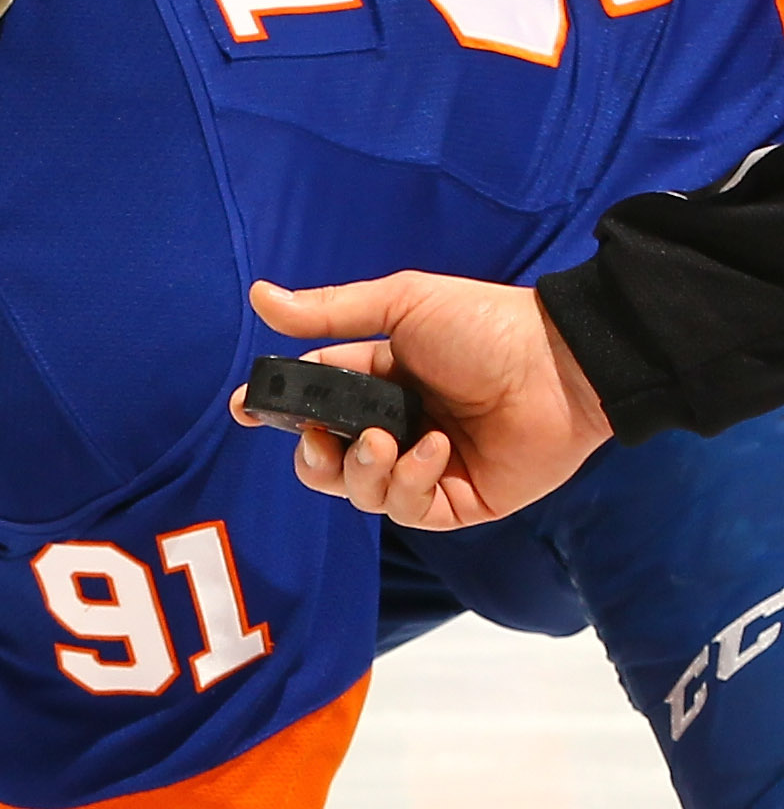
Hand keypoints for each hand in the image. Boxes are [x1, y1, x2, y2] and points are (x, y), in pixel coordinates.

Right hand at [230, 272, 613, 529]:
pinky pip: (408, 511)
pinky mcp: (458, 503)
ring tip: (387, 440)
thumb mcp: (402, 305)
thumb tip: (260, 298)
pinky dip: (411, 482)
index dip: (275, 413)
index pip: (311, 405)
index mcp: (379, 383)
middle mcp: (398, 429)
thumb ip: (331, 312)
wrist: (561, 363)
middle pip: (326, 463)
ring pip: (360, 493)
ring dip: (363, 470)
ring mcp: (426, 470)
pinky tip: (437, 450)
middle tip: (321, 438)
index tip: (247, 411)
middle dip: (313, 457)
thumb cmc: (486, 325)